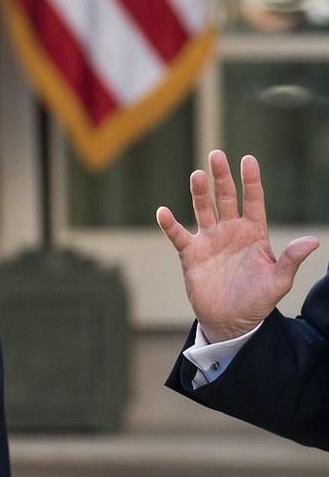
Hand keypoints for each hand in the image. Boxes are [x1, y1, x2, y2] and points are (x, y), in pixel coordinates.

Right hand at [156, 150, 318, 342]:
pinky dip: (170, 224)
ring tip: (197, 175)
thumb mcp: (279, 281)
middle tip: (216, 155)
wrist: (231, 320)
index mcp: (253, 233)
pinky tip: (163, 212)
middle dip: (221, 177)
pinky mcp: (190, 253)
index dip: (251, 181)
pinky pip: (178, 235)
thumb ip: (291, 259)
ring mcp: (209, 240)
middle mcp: (230, 231)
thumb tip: (313, 241)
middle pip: (225, 198)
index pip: (253, 200)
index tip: (248, 160)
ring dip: (199, 193)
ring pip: (203, 209)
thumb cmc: (258, 300)